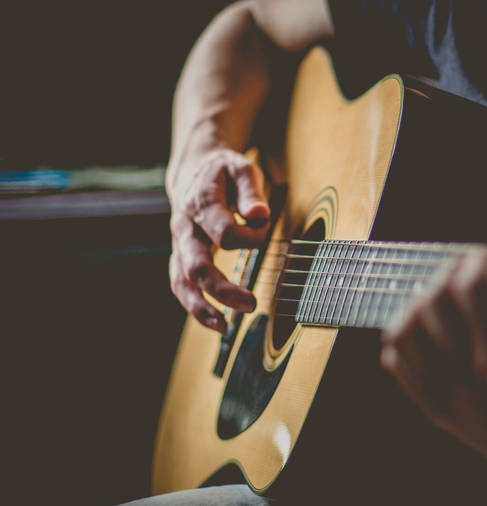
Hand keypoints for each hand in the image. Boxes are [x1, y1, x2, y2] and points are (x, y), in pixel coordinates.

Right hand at [167, 148, 270, 331]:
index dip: (251, 237)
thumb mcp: (242, 169)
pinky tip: (216, 322)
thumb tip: (258, 214)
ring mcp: (179, 244)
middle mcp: (184, 226)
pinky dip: (195, 307)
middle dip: (222, 289)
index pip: (225, 233)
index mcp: (200, 202)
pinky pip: (181, 285)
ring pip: (182, 281)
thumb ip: (250, 191)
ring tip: (224, 327)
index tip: (265, 227)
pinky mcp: (181, 256)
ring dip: (201, 307)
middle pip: (197, 265)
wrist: (195, 171)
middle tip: (251, 304)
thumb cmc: (224, 172)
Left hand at [380, 212, 486, 479]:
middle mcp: (471, 379)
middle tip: (469, 272)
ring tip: (446, 296)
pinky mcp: (438, 412)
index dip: (478, 261)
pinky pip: (399, 364)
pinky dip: (406, 339)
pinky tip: (429, 330)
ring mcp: (449, 398)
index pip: (469, 287)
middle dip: (449, 276)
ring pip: (404, 332)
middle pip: (431, 302)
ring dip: (422, 303)